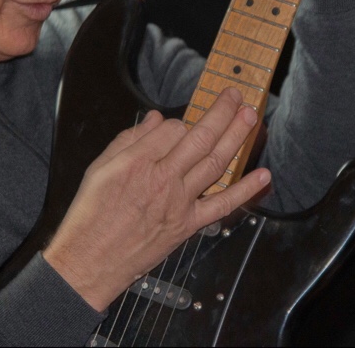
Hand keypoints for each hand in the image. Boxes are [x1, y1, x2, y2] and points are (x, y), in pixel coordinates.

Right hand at [42, 87, 270, 311]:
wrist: (92, 260)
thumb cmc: (92, 214)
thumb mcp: (99, 167)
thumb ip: (129, 139)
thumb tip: (154, 118)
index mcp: (137, 161)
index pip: (171, 128)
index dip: (177, 121)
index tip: (176, 124)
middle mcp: (163, 178)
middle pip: (200, 138)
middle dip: (221, 112)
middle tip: (235, 95)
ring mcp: (179, 202)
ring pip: (215, 163)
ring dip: (236, 137)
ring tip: (250, 116)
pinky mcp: (188, 225)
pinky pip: (222, 205)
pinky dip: (245, 190)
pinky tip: (262, 175)